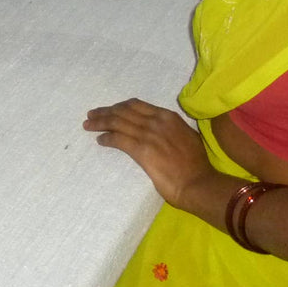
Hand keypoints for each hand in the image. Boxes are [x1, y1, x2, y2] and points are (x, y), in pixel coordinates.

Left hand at [83, 99, 214, 206]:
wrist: (198, 181)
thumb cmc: (196, 164)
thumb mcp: (187, 137)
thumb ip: (171, 130)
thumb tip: (163, 132)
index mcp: (167, 116)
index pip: (136, 105)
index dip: (119, 106)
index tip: (110, 109)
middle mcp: (156, 121)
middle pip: (123, 111)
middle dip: (105, 112)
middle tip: (92, 115)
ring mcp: (148, 134)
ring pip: (117, 122)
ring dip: (100, 122)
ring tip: (89, 125)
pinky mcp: (141, 149)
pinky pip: (118, 139)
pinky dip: (107, 138)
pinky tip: (100, 140)